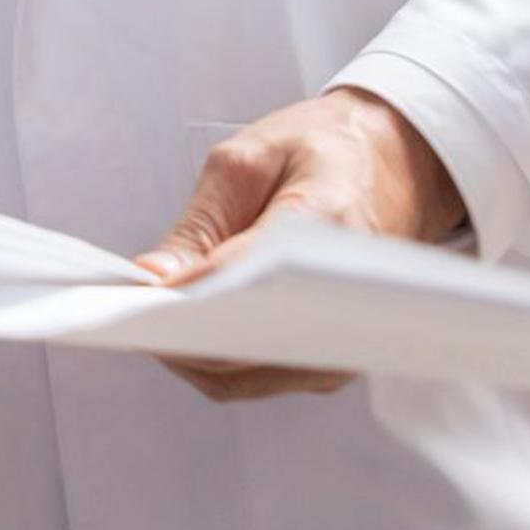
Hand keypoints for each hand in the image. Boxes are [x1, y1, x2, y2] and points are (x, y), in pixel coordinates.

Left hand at [134, 88, 467, 400]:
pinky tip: (185, 326)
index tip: (140, 293)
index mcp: (330, 225)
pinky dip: (214, 358)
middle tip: (131, 311)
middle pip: (243, 348)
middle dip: (179, 334)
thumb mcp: (252, 157)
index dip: (185, 292)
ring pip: (242, 376)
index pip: (244, 276)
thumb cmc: (323, 153)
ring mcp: (340, 344)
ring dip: (190, 353)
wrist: (398, 164)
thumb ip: (202, 221)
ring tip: (150, 317)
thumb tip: (153, 280)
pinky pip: (256, 375)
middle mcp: (346, 301)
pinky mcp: (328, 361)